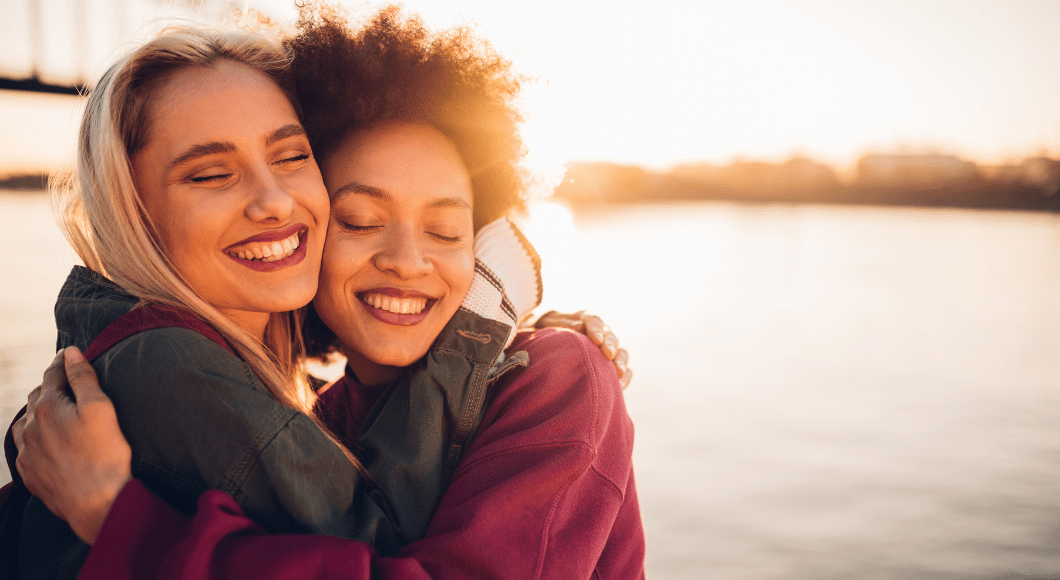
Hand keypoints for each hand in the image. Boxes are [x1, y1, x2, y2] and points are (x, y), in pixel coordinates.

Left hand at [12, 347, 131, 544]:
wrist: (98, 504)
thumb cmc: (105, 455)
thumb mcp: (100, 409)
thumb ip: (82, 378)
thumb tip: (70, 353)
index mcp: (47, 407)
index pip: (52, 375)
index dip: (63, 362)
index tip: (69, 355)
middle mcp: (29, 428)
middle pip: (37, 397)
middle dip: (51, 387)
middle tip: (68, 383)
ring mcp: (27, 453)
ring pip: (25, 423)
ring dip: (38, 413)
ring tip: (54, 412)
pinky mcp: (30, 475)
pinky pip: (25, 449)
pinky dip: (34, 438)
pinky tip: (47, 442)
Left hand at [532, 310, 631, 388]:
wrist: (545, 340)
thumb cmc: (545, 329)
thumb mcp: (549, 323)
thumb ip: (563, 324)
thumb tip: (579, 327)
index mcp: (585, 318)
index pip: (594, 320)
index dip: (596, 329)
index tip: (596, 339)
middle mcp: (601, 332)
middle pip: (610, 337)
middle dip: (611, 346)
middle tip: (608, 355)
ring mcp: (607, 349)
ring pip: (621, 352)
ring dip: (621, 362)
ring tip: (619, 372)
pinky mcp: (611, 366)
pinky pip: (624, 371)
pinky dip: (625, 377)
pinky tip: (620, 385)